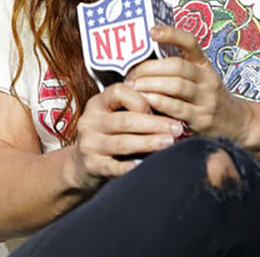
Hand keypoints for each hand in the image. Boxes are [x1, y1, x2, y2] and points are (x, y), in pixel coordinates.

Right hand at [69, 82, 184, 187]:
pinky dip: (128, 167)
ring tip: (169, 143)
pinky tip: (143, 165)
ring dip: (149, 143)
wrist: (83, 165)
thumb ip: (135, 109)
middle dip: (155, 124)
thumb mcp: (115, 115)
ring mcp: (89, 144)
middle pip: (125, 120)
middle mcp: (90, 122)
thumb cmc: (110, 135)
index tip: (160, 108)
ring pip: (122, 143)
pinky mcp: (91, 165)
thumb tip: (170, 107)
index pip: (119, 92)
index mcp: (98, 103)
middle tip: (177, 128)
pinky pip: (112, 166)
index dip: (142, 100)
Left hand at [126, 24, 252, 141]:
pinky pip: (178, 108)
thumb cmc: (207, 98)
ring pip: (177, 86)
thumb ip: (177, 69)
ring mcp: (206, 98)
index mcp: (204, 64)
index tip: (152, 31)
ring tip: (134, 87)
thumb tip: (142, 59)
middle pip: (177, 66)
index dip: (171, 34)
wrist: (236, 123)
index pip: (190, 42)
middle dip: (150, 68)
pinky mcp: (202, 118)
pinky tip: (146, 102)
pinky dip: (160, 103)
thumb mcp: (199, 78)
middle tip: (131, 73)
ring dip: (151, 84)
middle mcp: (207, 78)